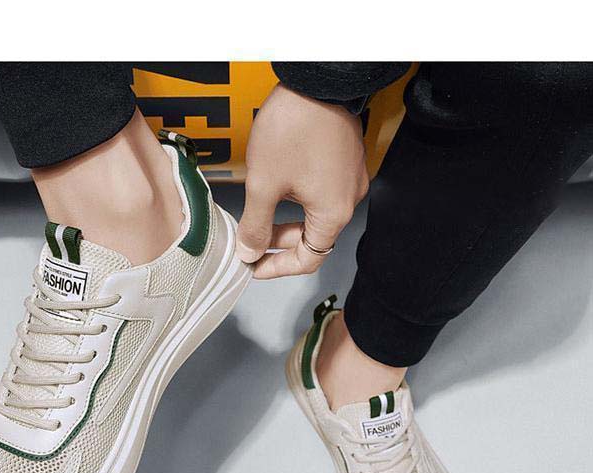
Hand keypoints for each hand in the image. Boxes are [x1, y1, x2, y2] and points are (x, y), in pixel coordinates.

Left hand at [237, 84, 368, 278]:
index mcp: (332, 213)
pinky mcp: (345, 160)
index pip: (308, 259)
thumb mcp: (264, 184)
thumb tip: (249, 252)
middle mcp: (348, 199)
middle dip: (279, 243)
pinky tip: (277, 189)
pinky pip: (322, 192)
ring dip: (287, 220)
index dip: (277, 267)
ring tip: (259, 214)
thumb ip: (255, 225)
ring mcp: (349, 178)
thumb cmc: (294, 128)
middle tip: (251, 241)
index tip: (254, 265)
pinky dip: (299, 200)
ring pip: (315, 214)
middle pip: (313, 238)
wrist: (317, 77)